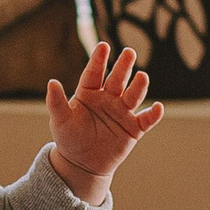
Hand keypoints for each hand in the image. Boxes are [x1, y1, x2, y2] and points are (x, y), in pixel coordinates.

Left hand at [45, 42, 163, 184]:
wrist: (82, 163)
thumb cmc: (69, 138)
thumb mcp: (60, 121)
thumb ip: (56, 102)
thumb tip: (51, 82)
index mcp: (89, 92)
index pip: (94, 73)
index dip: (99, 60)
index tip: (103, 46)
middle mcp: (108, 98)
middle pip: (117, 79)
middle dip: (124, 66)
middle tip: (129, 52)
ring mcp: (122, 112)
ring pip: (133, 95)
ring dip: (139, 86)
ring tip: (142, 77)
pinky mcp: (133, 129)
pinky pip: (146, 120)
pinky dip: (153, 114)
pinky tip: (158, 107)